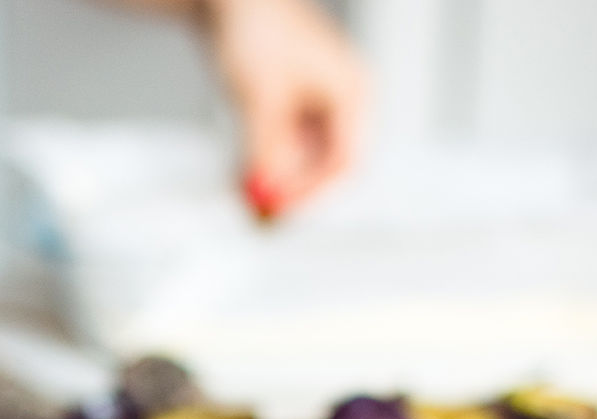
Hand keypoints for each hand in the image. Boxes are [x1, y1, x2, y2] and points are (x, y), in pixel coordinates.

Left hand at [203, 0, 365, 217]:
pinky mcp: (291, 99)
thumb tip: (269, 192)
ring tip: (245, 187)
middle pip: (325, 163)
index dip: (313, 192)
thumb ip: (268, 149)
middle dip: (292, 189)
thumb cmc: (258, 28)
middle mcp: (342, 98)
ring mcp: (317, 99)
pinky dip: (266, 159)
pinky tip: (243, 171)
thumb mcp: (261, 98)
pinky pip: (285, 142)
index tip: (280, 210)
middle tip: (260, 212)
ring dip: (277, 176)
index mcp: (353, 93)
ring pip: (302, 156)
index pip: (345, 161)